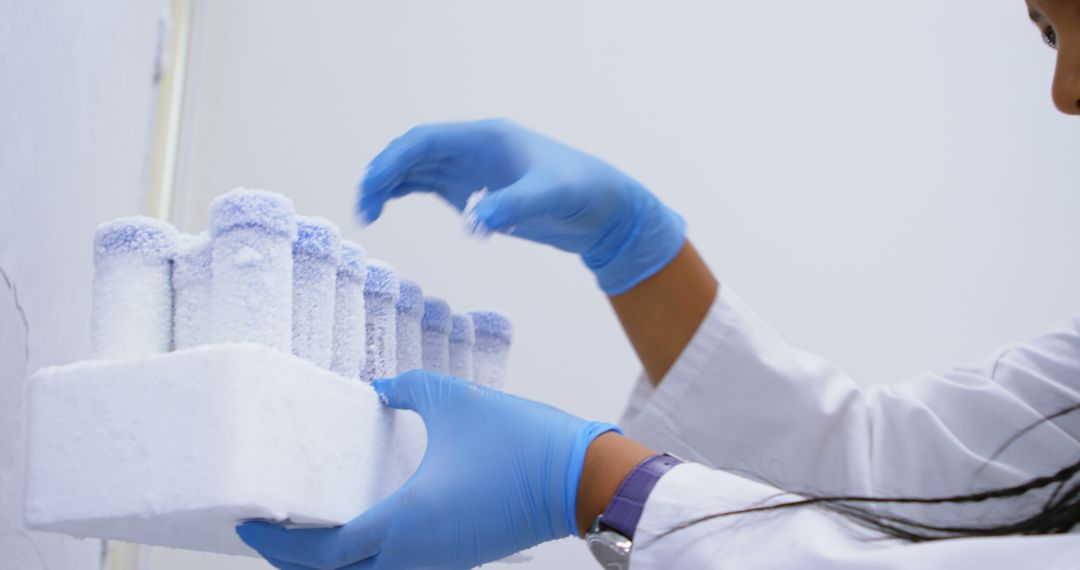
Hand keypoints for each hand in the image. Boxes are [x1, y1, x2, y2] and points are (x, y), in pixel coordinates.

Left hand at [236, 370, 617, 569]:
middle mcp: (417, 554)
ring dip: (333, 562)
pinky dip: (367, 555)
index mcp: (407, 522)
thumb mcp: (453, 400)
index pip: (325, 552)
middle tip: (270, 532)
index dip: (280, 543)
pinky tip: (361, 524)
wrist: (581, 477)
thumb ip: (404, 387)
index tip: (251, 523)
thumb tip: (378, 386)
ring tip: (308, 529)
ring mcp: (439, 562)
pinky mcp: (457, 557)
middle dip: (297, 562)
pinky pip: (397, 566)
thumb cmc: (521, 442)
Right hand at [358, 119, 685, 294]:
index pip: (426, 140)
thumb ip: (512, 206)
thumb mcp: (552, 197)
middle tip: (364, 208)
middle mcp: (474, 148)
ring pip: (416, 168)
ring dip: (389, 185)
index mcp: (487, 138)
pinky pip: (429, 184)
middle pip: (414, 153)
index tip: (374, 186)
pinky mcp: (476, 190)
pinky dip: (404, 193)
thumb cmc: (585, 192)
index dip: (395, 160)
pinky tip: (386, 208)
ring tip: (367, 212)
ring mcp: (473, 168)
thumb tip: (473, 223)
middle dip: (384, 174)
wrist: (606, 210)